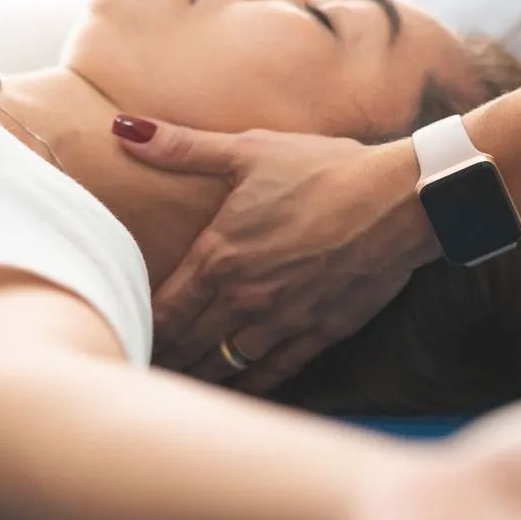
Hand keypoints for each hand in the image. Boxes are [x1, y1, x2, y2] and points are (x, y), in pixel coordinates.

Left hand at [115, 119, 437, 389]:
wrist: (398, 201)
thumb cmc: (323, 170)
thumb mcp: (249, 150)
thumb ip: (181, 147)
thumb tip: (124, 127)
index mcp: (219, 256)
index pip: (162, 309)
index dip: (137, 325)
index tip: (122, 332)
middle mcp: (243, 298)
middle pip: (187, 344)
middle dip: (161, 357)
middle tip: (141, 367)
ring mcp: (281, 321)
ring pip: (224, 365)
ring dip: (198, 378)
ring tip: (177, 388)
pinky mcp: (318, 334)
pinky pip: (272, 373)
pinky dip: (247, 386)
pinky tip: (235, 393)